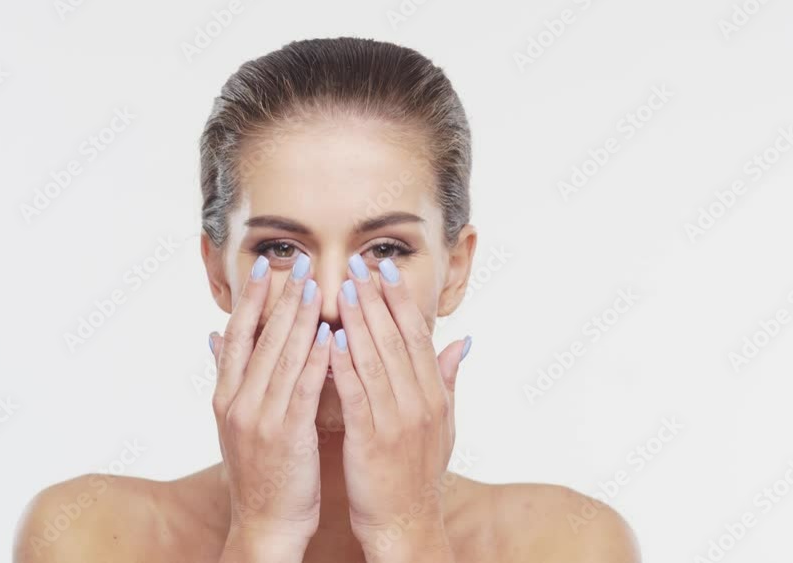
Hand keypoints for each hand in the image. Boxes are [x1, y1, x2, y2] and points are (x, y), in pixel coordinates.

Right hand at [210, 254, 332, 559]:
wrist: (264, 523)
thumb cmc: (260, 471)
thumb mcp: (234, 422)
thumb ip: (229, 377)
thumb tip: (213, 336)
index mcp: (225, 396)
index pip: (237, 336)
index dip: (252, 300)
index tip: (268, 267)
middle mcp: (237, 402)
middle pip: (260, 339)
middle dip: (280, 298)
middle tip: (299, 263)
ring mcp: (259, 418)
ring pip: (281, 358)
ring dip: (299, 319)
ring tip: (315, 286)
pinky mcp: (286, 436)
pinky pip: (302, 389)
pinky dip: (315, 359)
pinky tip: (328, 335)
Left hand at [328, 254, 466, 562]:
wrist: (405, 523)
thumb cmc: (417, 473)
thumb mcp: (444, 424)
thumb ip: (449, 380)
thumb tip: (463, 341)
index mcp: (434, 395)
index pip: (417, 336)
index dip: (401, 300)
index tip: (385, 269)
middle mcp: (420, 403)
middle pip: (397, 339)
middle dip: (377, 299)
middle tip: (359, 263)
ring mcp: (396, 421)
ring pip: (376, 360)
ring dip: (359, 322)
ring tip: (343, 289)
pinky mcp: (371, 440)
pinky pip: (356, 395)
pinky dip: (343, 365)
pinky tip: (329, 340)